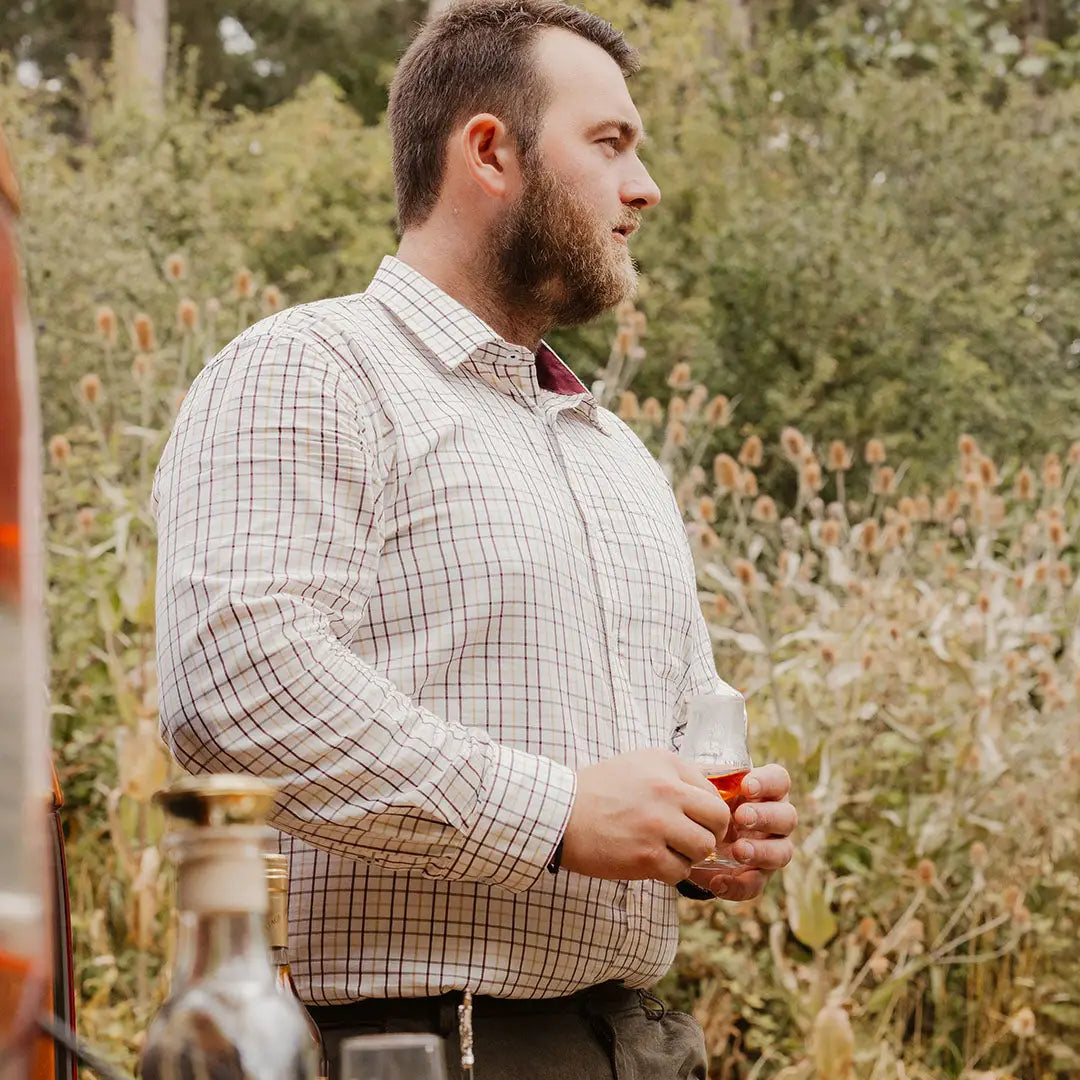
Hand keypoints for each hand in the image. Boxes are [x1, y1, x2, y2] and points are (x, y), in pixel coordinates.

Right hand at [560, 748, 730, 884]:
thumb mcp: (638, 765)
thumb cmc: (598, 791)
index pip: (713, 792)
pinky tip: (651, 862)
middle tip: (692, 840)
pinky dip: (670, 871)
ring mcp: (658, 824)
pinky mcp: (647, 856)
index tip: (696, 822)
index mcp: (666, 765)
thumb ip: (674, 777)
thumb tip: (707, 798)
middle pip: (718, 819)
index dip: (708, 813)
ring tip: (668, 850)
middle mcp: (667, 791)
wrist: (560, 814)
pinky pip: (681, 871)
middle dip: (709, 833)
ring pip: (704, 848)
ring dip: (689, 854)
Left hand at [686, 763, 795, 901]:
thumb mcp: (702, 788)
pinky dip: (738, 886)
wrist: (694, 833)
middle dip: (766, 817)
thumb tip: (690, 779)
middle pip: (787, 817)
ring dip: (761, 851)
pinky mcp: (758, 876)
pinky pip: (756, 885)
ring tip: (738, 850)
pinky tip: (717, 883)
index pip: (779, 781)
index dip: (768, 782)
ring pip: (783, 852)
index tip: (747, 786)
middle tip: (742, 817)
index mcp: (767, 791)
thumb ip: (703, 782)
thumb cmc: (704, 800)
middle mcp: (776, 820)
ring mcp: (772, 849)